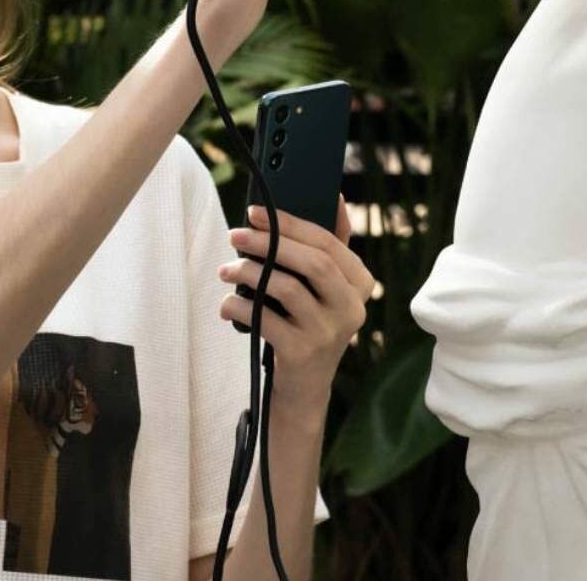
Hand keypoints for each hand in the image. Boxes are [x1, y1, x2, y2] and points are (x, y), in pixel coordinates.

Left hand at [218, 195, 373, 411]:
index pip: (329, 242)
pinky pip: (265, 319)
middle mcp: (351, 308)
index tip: (255, 212)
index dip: (290, 223)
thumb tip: (334, 196)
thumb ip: (329, 247)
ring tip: (226, 270)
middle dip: (268, 243)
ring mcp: (329, 333)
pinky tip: (228, 303)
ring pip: (287, 287)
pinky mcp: (302, 354)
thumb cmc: (308, 323)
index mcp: (360, 284)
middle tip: (235, 234)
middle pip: (312, 262)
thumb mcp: (326, 287)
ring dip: (249, 273)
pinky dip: (240, 306)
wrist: (304, 388)